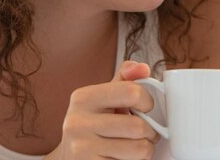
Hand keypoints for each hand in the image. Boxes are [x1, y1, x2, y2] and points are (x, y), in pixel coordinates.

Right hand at [44, 61, 159, 159]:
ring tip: (133, 146)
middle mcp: (77, 123)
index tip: (145, 108)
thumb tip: (142, 68)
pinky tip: (122, 157)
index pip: (132, 92)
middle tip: (144, 133)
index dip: (148, 101)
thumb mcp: (104, 97)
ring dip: (145, 149)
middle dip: (150, 132)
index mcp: (83, 98)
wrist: (69, 158)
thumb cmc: (94, 125)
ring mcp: (81, 150)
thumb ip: (125, 79)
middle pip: (138, 126)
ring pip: (140, 149)